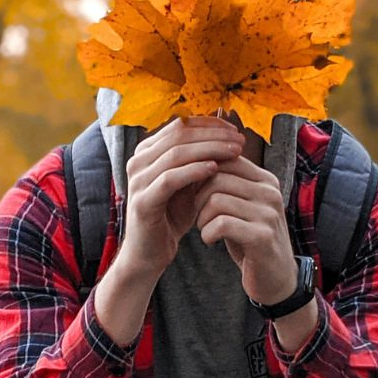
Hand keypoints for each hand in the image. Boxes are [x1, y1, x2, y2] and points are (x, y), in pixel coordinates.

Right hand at [118, 115, 245, 280]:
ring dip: (209, 150)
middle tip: (239, 140)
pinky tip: (215, 169)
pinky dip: (193, 171)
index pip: (180, 125)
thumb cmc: (172, 216)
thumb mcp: (188, 183)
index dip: (209, 124)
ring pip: (176, 153)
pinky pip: (170, 179)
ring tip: (234, 152)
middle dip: (213, 135)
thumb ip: (200, 161)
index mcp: (147, 151)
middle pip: (179, 134)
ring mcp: (137, 180)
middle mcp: (138, 161)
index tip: (235, 130)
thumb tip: (229, 137)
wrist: (150, 253)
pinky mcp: (142, 201)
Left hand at [193, 154, 297, 305]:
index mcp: (265, 180)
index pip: (225, 158)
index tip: (193, 194)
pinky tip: (210, 241)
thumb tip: (193, 161)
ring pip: (216, 199)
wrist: (277, 279)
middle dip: (197, 197)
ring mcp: (268, 213)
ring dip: (201, 217)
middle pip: (216, 176)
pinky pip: (221, 224)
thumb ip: (226, 185)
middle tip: (198, 215)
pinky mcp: (262, 236)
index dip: (201, 174)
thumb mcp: (241, 207)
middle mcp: (270, 192)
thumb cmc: (251, 240)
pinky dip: (207, 233)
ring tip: (205, 229)